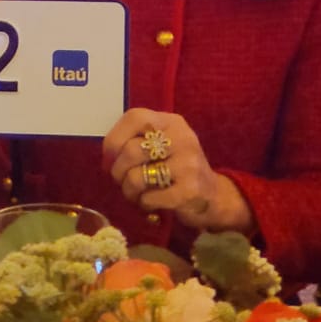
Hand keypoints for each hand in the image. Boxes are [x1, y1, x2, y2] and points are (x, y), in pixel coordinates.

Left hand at [101, 107, 254, 233]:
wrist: (214, 197)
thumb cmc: (177, 168)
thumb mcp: (162, 145)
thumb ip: (136, 141)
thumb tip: (107, 157)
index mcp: (171, 122)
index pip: (134, 117)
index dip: (114, 138)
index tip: (109, 157)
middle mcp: (182, 138)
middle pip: (130, 151)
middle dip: (118, 171)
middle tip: (121, 180)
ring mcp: (188, 164)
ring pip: (136, 177)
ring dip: (128, 191)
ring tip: (136, 194)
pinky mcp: (190, 190)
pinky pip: (148, 198)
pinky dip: (144, 203)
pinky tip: (152, 202)